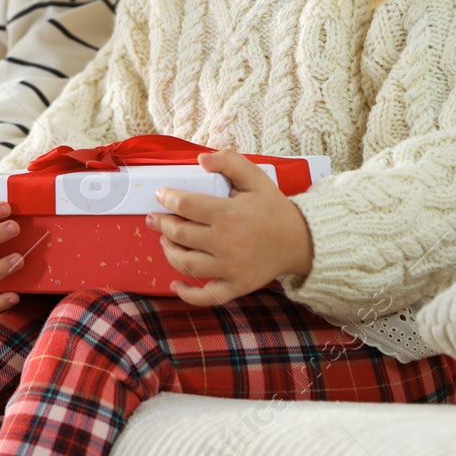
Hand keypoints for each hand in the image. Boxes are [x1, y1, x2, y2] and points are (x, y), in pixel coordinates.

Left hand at [147, 148, 314, 306]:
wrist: (301, 241)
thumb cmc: (273, 208)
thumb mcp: (256, 178)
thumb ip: (230, 162)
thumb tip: (201, 159)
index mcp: (229, 214)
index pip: (185, 205)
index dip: (167, 199)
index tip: (161, 195)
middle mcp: (226, 243)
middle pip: (180, 234)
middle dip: (161, 224)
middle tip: (154, 218)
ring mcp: (230, 268)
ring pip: (186, 264)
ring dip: (169, 251)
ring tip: (165, 240)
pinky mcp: (236, 286)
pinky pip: (207, 296)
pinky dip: (188, 294)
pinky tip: (175, 284)